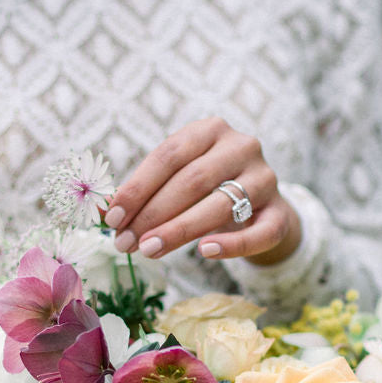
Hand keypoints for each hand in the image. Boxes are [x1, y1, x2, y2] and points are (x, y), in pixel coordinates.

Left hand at [103, 118, 301, 265]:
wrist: (261, 206)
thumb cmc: (207, 190)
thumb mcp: (177, 180)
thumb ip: (144, 192)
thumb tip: (101, 212)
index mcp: (210, 130)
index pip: (168, 155)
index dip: (137, 187)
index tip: (113, 218)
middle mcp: (242, 146)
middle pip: (191, 181)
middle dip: (153, 214)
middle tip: (125, 243)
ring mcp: (265, 178)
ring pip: (219, 205)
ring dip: (179, 231)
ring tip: (148, 250)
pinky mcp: (280, 213)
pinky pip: (257, 233)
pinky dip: (231, 244)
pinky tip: (205, 252)